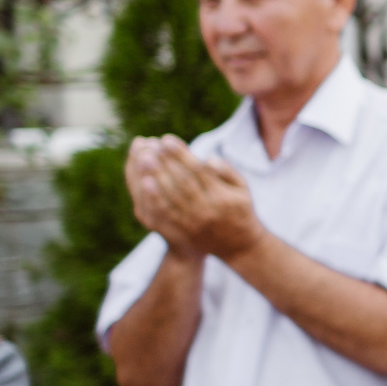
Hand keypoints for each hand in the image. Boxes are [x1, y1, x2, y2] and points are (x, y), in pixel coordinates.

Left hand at [129, 137, 262, 260]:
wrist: (237, 246)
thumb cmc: (239, 210)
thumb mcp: (243, 190)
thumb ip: (228, 172)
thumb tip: (209, 159)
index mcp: (222, 197)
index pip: (198, 171)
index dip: (181, 154)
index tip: (166, 139)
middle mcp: (206, 211)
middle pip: (180, 182)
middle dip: (164, 161)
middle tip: (150, 143)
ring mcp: (191, 224)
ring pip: (169, 196)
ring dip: (154, 175)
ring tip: (144, 156)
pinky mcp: (180, 232)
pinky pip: (162, 214)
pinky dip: (152, 198)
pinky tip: (143, 181)